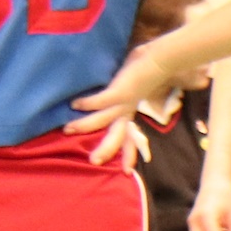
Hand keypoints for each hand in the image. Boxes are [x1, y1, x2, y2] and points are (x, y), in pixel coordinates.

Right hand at [69, 44, 179, 167]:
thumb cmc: (148, 69)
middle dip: (106, 150)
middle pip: (117, 136)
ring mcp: (124, 102)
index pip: (130, 137)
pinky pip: (100, 101)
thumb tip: (133, 94)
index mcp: (132, 110)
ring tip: (67, 129)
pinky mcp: (119, 91)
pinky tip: (74, 104)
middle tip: (93, 161)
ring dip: (85, 126)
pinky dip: (88, 103)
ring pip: (102, 120)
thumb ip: (132, 92)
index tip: (127, 171)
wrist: (162, 59)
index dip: (128, 154)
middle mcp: (128, 110)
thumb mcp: (139, 84)